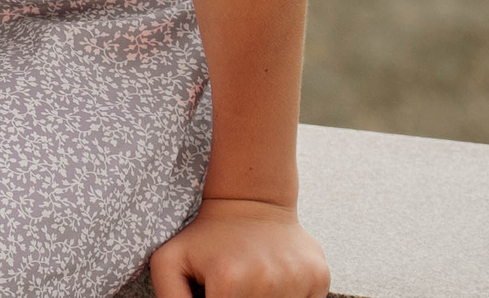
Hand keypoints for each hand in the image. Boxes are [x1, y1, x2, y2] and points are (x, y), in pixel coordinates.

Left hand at [149, 198, 329, 297]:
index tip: (219, 293)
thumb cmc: (205, 236)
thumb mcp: (169, 261)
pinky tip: (275, 280)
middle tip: (235, 286)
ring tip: (252, 282)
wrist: (251, 200)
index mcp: (229, 280)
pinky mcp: (320, 278)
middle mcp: (267, 281)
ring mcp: (298, 279)